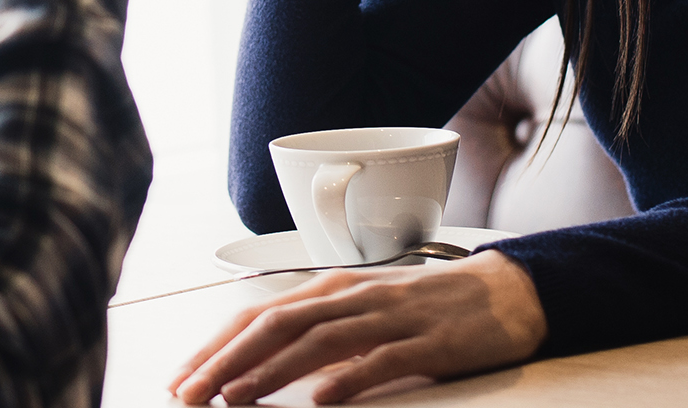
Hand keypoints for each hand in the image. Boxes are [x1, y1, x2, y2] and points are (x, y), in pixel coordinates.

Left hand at [168, 250, 546, 403]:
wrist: (505, 291)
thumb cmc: (426, 306)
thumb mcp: (363, 311)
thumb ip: (317, 331)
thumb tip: (260, 360)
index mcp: (331, 290)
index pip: (258, 314)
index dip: (215, 346)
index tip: (182, 377)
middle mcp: (352, 297)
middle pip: (276, 325)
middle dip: (226, 361)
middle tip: (190, 394)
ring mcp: (390, 317)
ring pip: (318, 341)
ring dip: (271, 371)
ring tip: (235, 398)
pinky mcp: (428, 342)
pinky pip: (382, 360)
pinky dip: (348, 378)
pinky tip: (322, 399)